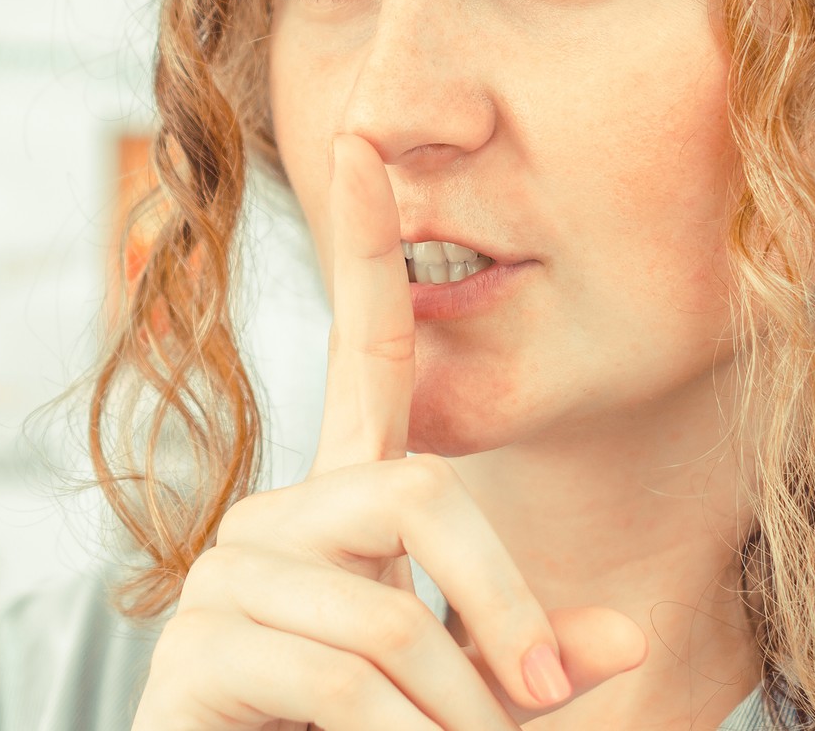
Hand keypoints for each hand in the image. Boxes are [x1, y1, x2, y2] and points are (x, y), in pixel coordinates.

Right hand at [130, 134, 646, 729]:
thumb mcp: (469, 702)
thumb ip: (529, 657)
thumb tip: (621, 642)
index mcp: (340, 509)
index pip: (360, 358)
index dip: (365, 252)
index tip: (360, 141)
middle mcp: (274, 520)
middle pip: (418, 492)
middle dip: (499, 607)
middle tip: (539, 702)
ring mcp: (224, 581)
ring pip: (389, 612)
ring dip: (454, 716)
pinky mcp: (192, 653)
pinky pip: (335, 674)